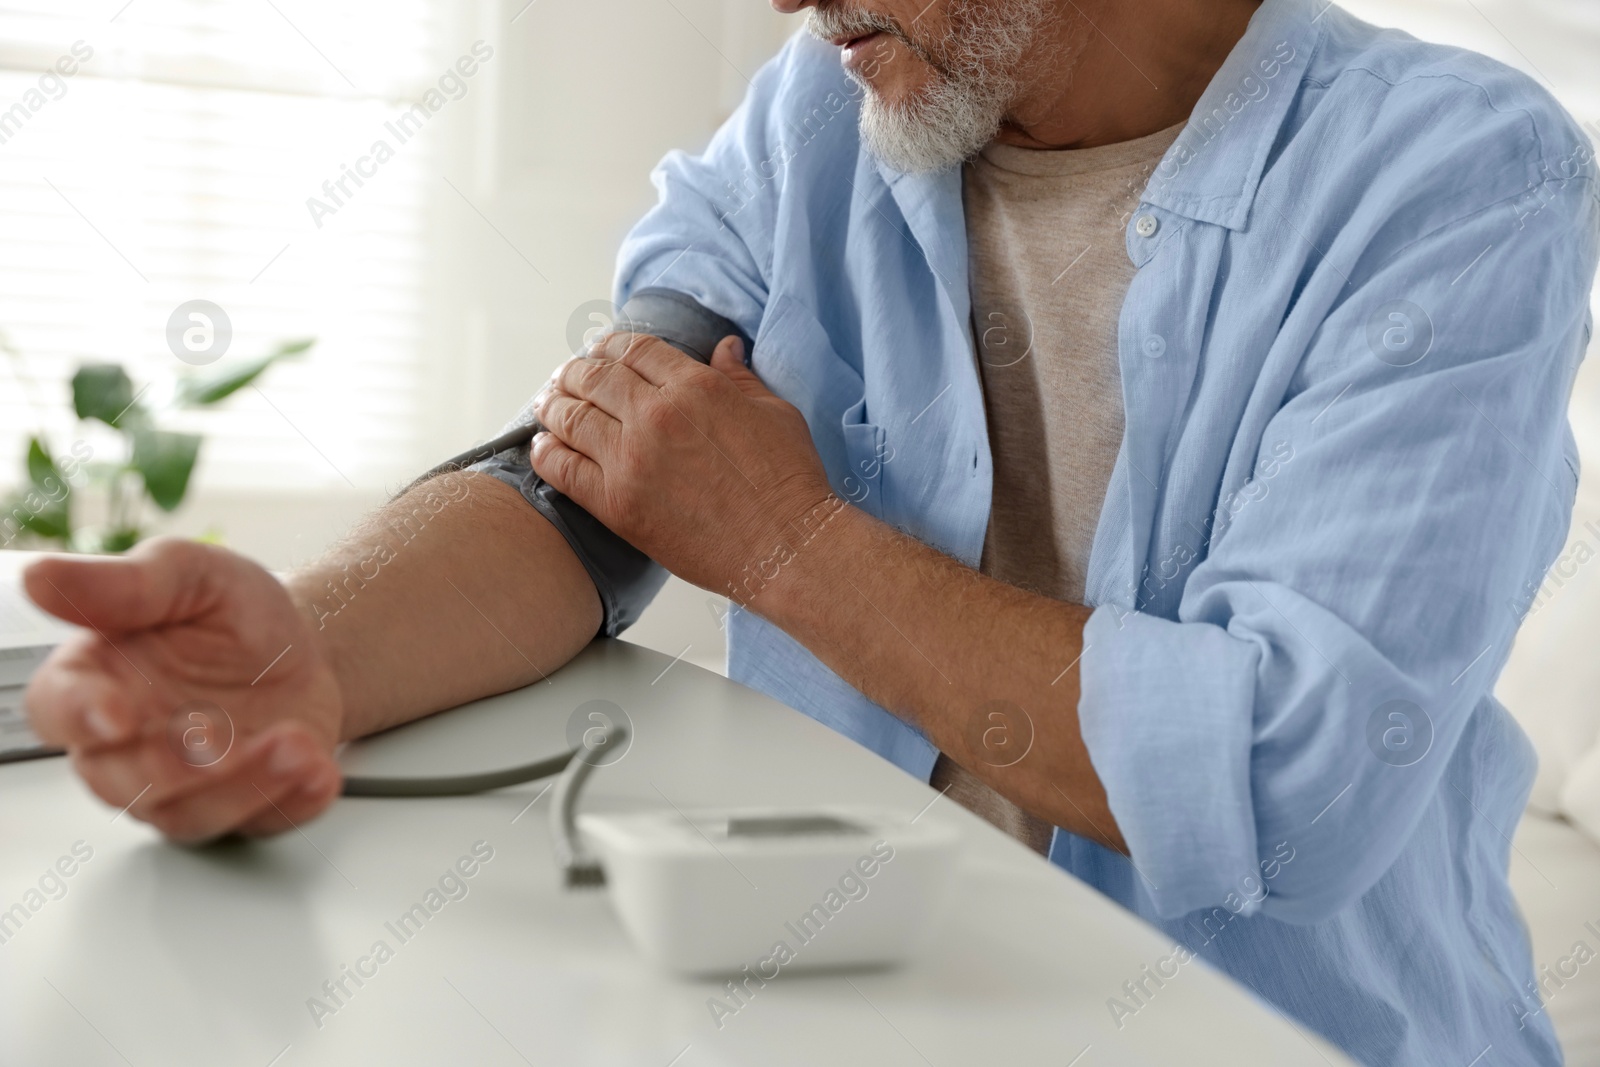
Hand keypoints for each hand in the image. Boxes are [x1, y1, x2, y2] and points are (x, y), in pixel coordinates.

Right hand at [22, 539, 344, 842]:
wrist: (308, 645)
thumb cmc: (232, 611)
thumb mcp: (189, 574)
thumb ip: (124, 585)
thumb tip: (43, 578)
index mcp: (97, 680)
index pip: (58, 710)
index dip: (80, 716)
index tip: (116, 714)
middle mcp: (129, 745)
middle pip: (123, 783)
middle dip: (173, 768)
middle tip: (218, 737)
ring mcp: (185, 784)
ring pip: (191, 814)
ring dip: (245, 786)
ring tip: (295, 744)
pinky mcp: (243, 805)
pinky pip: (259, 822)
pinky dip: (293, 803)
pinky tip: (319, 772)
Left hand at [530, 333, 835, 594]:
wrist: (786, 547)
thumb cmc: (789, 482)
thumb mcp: (774, 412)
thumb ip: (741, 377)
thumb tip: (725, 347)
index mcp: (695, 386)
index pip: (635, 349)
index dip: (612, 346)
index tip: (602, 352)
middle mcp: (655, 416)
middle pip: (594, 377)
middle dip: (576, 371)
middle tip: (568, 376)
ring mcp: (631, 460)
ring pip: (570, 416)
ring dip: (553, 404)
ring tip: (548, 403)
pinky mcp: (616, 504)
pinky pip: (561, 469)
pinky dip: (545, 452)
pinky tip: (542, 446)